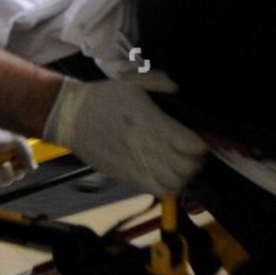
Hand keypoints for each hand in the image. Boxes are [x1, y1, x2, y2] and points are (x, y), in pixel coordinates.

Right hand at [42, 77, 206, 193]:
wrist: (73, 117)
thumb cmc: (104, 98)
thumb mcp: (136, 83)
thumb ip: (164, 84)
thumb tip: (180, 91)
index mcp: (153, 124)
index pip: (193, 145)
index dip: (202, 142)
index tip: (200, 135)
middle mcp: (148, 149)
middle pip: (188, 167)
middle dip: (197, 159)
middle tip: (194, 150)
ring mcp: (139, 167)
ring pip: (177, 183)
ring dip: (185, 175)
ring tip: (182, 163)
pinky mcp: (130, 178)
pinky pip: (160, 191)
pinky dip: (171, 186)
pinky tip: (168, 173)